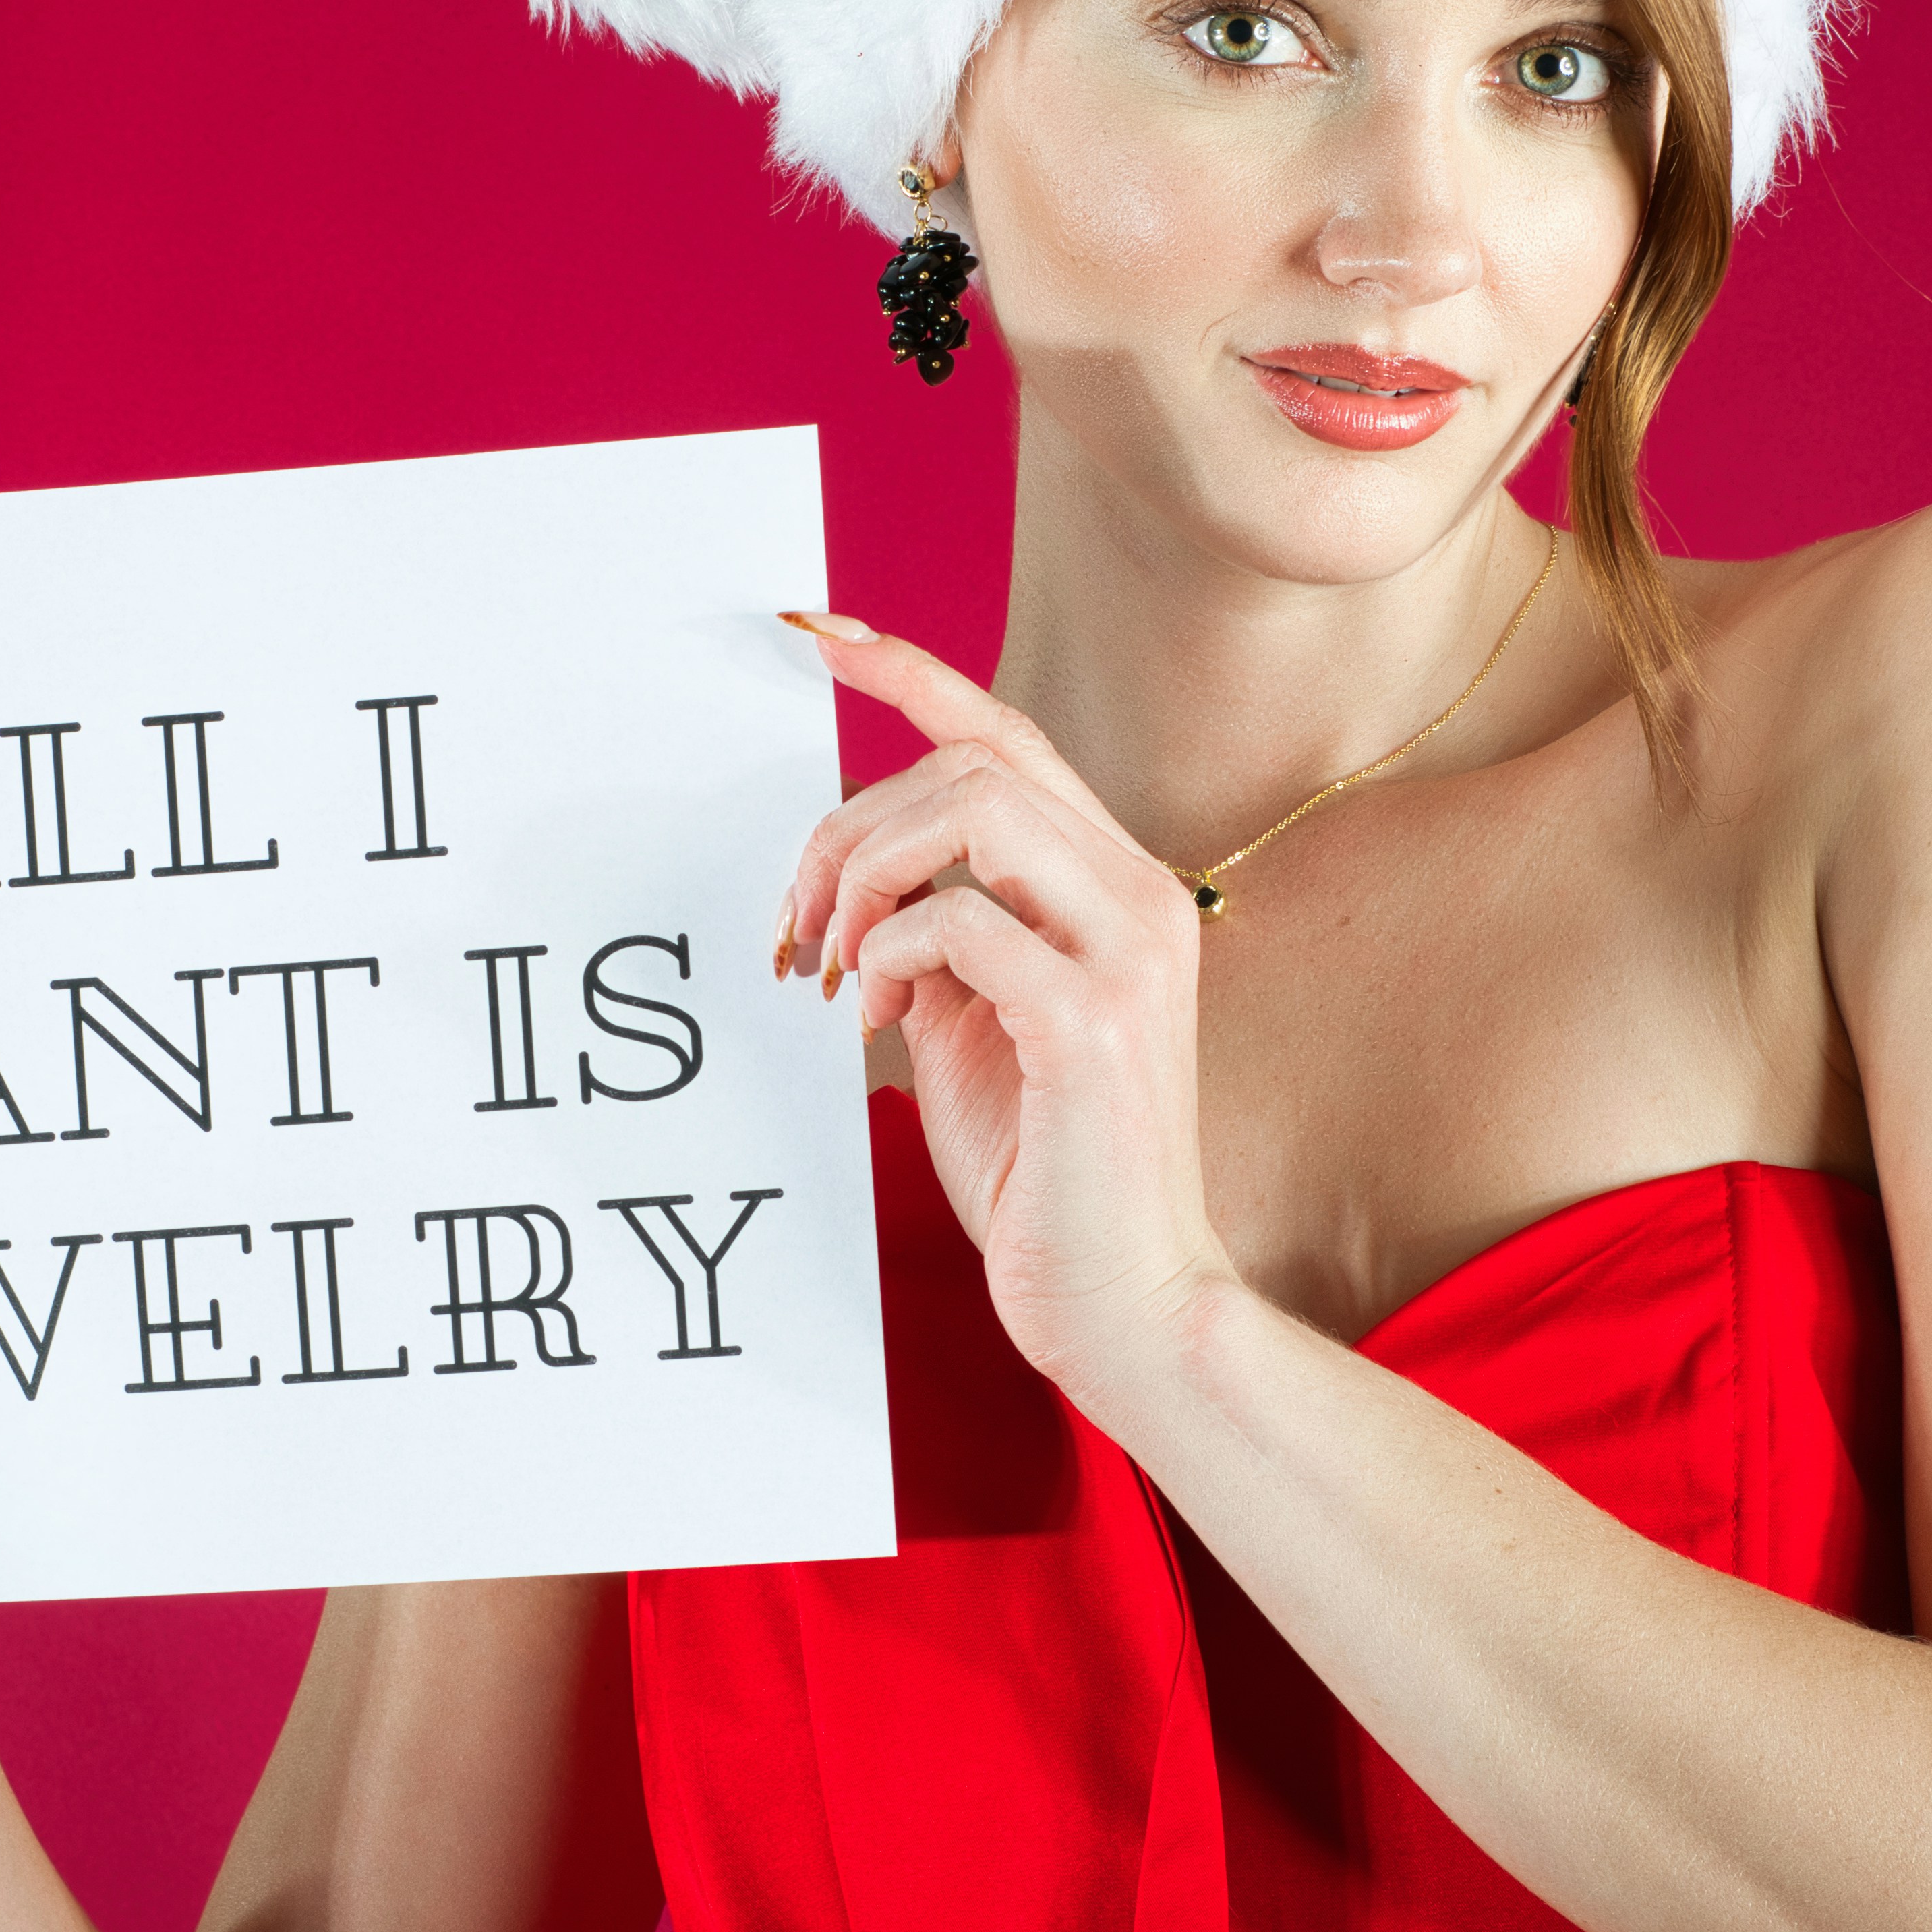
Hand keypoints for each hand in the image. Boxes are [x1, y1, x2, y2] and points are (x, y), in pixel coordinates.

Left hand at [778, 617, 1243, 1396]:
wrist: (1123, 1298)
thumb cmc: (1043, 1167)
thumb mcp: (971, 1022)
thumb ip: (934, 935)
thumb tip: (850, 886)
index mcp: (1109, 885)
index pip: (1006, 734)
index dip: (907, 670)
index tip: (810, 633)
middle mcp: (1136, 894)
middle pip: (967, 763)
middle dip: (847, 826)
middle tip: (795, 930)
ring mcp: (1127, 951)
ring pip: (969, 811)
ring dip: (865, 877)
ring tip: (835, 969)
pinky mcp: (1095, 1021)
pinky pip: (962, 922)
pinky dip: (893, 952)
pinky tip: (877, 1015)